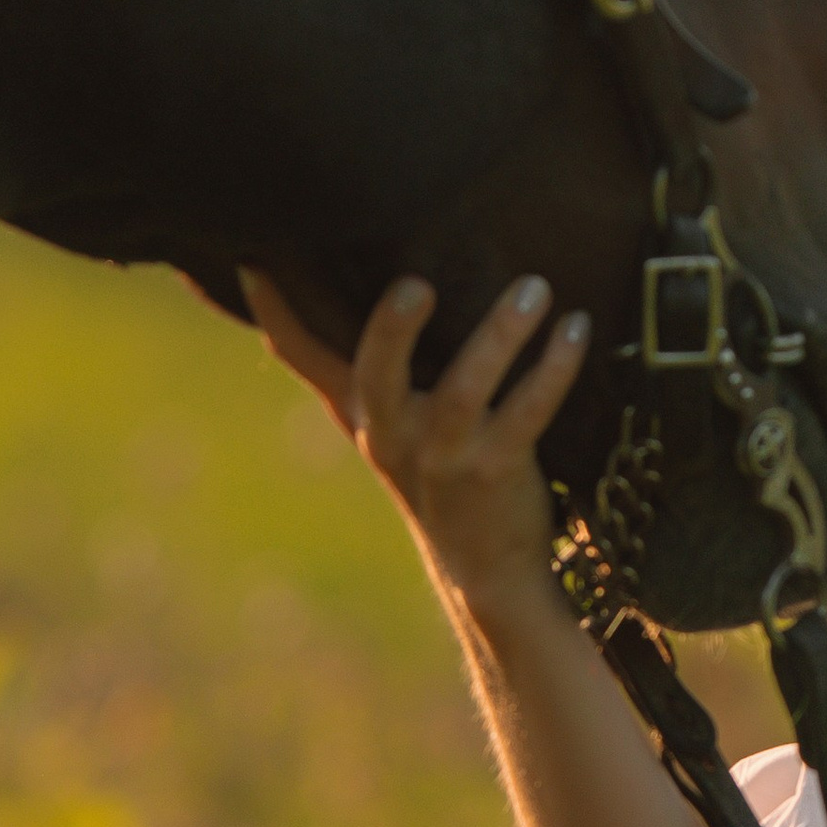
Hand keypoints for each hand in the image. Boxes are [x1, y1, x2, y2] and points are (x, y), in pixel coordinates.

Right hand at [243, 268, 591, 615]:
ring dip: (502, 334)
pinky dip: (554, 368)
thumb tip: (367, 284)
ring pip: (465, 389)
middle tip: (415, 282)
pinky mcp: (495, 470)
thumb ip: (367, 371)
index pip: (303, 357)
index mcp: (363, 413)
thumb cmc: (438, 473)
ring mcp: (443, 455)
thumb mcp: (390, 426)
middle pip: (375, 375)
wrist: (481, 566)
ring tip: (535, 287)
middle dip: (391, 329)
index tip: (251, 260)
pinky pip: (528, 412)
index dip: (275, 312)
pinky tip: (576, 329)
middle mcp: (393, 433)